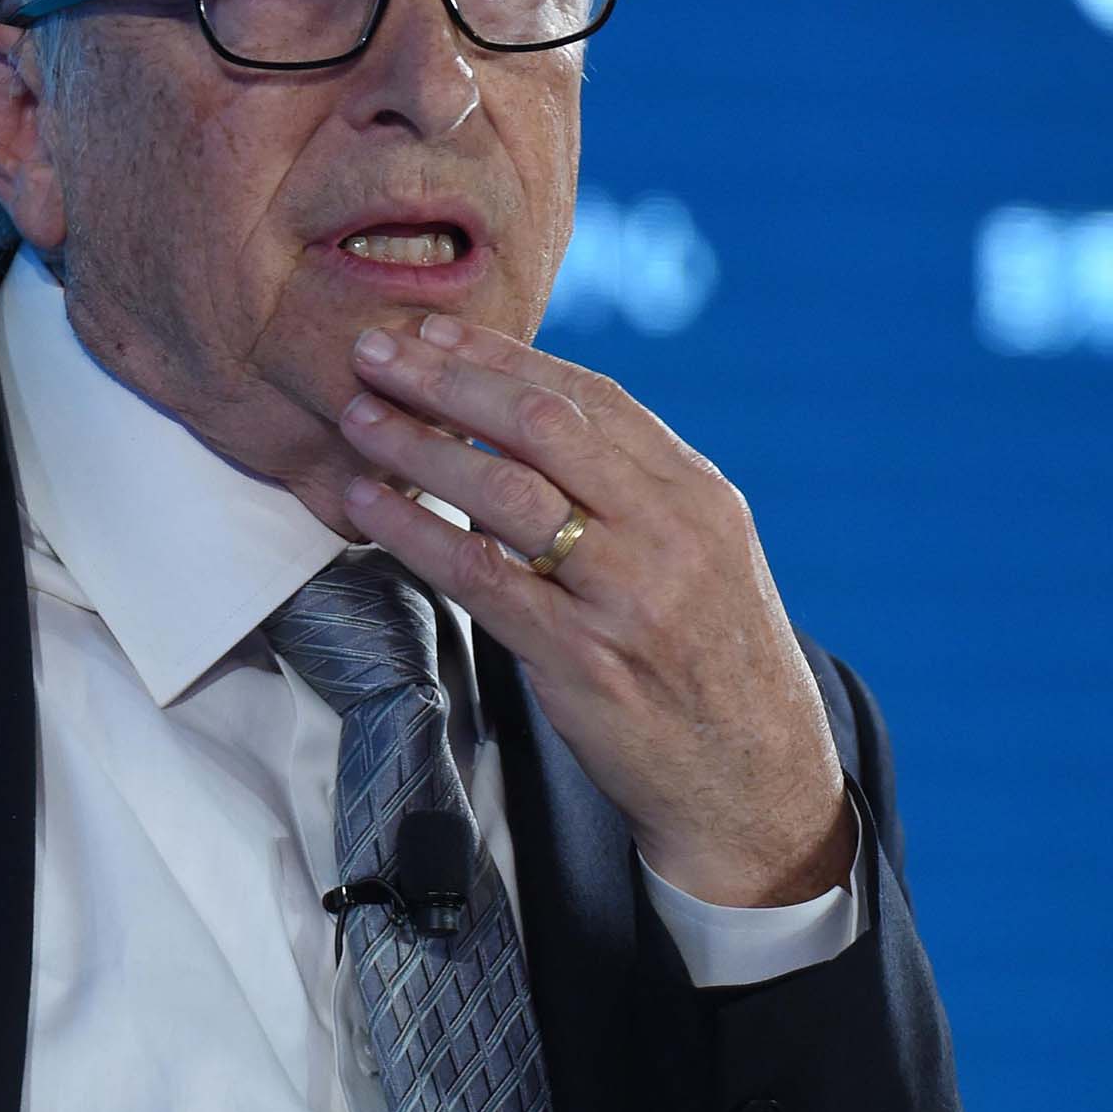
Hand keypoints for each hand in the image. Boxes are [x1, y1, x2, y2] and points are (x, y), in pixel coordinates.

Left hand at [336, 313, 856, 907]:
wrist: (754, 781)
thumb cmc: (712, 659)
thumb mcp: (702, 553)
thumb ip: (631, 488)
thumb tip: (526, 417)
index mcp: (697, 493)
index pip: (590, 395)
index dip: (503, 356)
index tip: (433, 330)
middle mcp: (668, 532)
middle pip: (542, 425)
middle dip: (449, 379)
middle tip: (375, 350)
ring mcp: (626, 596)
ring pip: (505, 493)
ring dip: (419, 446)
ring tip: (358, 417)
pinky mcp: (581, 660)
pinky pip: (480, 581)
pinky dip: (416, 533)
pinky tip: (370, 506)